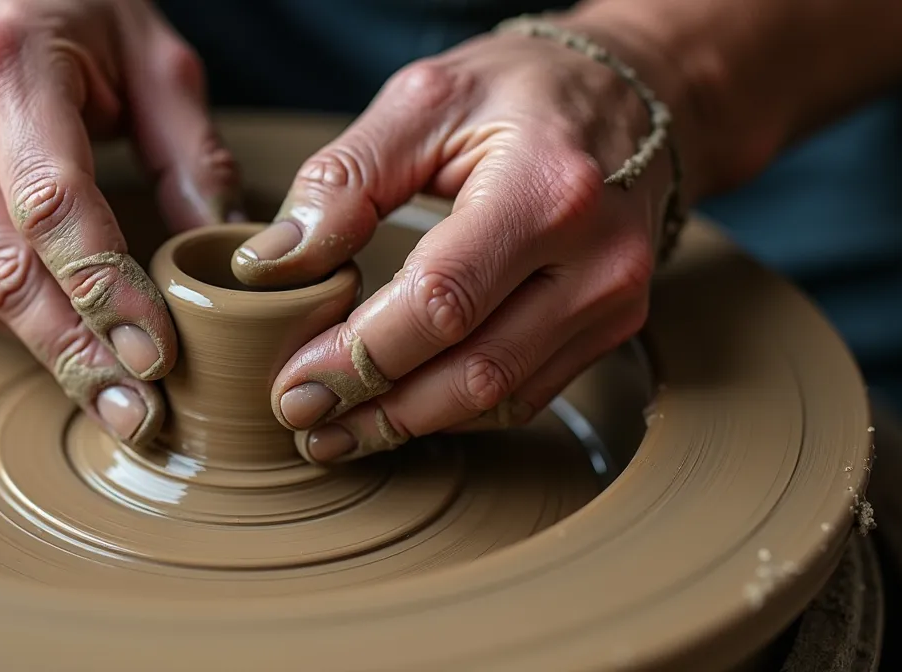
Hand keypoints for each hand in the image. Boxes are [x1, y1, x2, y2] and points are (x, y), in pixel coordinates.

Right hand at [0, 0, 240, 446]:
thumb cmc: (54, 0)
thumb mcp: (143, 47)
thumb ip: (189, 144)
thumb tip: (230, 243)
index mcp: (5, 68)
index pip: (56, 208)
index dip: (107, 293)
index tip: (158, 357)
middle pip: (8, 273)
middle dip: (79, 357)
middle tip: (140, 417)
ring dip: (48, 350)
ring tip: (115, 395)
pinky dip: (9, 314)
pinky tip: (59, 333)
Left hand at [236, 20, 679, 462]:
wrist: (635, 92)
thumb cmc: (521, 90)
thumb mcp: (422, 102)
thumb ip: (341, 181)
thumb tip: (266, 265)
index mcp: (546, 190)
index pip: (441, 302)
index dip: (359, 357)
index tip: (293, 384)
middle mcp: (596, 261)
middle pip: (472, 370)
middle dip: (376, 408)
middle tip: (302, 418)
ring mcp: (613, 304)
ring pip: (499, 398)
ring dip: (409, 424)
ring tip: (336, 430)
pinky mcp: (610, 329)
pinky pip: (525, 395)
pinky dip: (454, 412)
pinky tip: (398, 411)